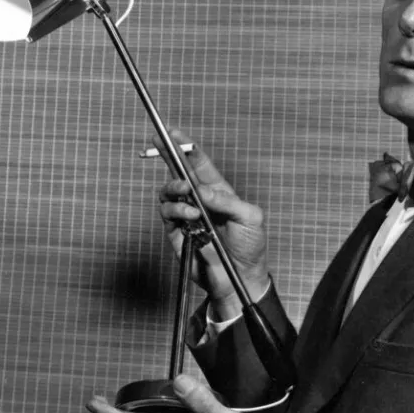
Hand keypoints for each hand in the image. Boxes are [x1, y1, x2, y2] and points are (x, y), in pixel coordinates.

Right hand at [156, 130, 268, 319]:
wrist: (241, 279)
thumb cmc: (250, 247)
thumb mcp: (251, 219)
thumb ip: (228, 201)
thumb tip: (202, 190)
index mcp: (218, 191)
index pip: (198, 164)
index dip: (186, 147)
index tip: (174, 133)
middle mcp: (199, 200)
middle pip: (178, 172)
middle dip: (169, 156)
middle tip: (162, 145)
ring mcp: (186, 216)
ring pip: (168, 193)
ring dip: (175, 189)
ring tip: (188, 196)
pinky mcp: (176, 233)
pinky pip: (167, 215)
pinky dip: (176, 211)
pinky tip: (191, 216)